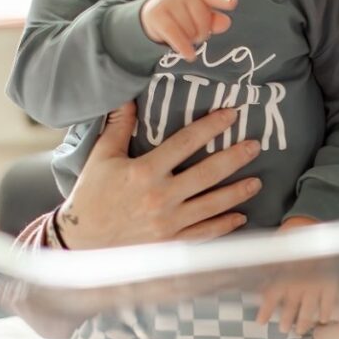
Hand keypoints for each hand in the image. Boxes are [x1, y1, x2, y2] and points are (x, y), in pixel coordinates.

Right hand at [60, 98, 263, 247]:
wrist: (82, 243)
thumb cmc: (91, 196)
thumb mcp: (101, 157)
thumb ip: (118, 127)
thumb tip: (127, 95)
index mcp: (145, 172)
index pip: (186, 142)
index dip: (211, 126)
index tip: (232, 114)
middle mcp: (161, 197)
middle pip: (207, 174)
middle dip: (234, 158)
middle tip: (255, 146)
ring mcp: (168, 223)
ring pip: (212, 205)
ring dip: (237, 192)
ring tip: (256, 182)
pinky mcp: (169, 243)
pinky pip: (203, 233)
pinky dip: (224, 226)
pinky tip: (239, 216)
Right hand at [139, 0, 236, 58]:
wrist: (153, 13)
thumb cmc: (183, 14)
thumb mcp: (200, 14)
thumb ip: (215, 19)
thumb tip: (226, 22)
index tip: (232, 3)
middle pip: (202, 21)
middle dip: (202, 33)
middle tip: (195, 34)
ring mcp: (169, 1)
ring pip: (189, 31)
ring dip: (190, 40)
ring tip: (184, 35)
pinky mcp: (157, 15)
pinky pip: (176, 36)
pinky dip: (184, 48)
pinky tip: (190, 55)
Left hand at [256, 216, 338, 335]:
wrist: (311, 226)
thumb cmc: (288, 239)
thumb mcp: (271, 251)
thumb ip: (262, 268)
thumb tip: (244, 278)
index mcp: (281, 276)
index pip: (271, 298)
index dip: (266, 311)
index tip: (260, 322)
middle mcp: (297, 283)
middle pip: (290, 308)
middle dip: (286, 320)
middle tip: (283, 329)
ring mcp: (315, 284)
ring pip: (308, 309)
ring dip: (304, 322)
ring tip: (300, 331)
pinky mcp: (329, 281)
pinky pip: (328, 301)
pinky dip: (326, 311)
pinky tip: (323, 320)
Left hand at [311, 277, 338, 338]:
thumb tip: (326, 301)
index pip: (328, 280)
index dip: (315, 292)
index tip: (310, 301)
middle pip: (319, 294)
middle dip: (309, 307)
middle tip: (309, 319)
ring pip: (316, 315)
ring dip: (314, 325)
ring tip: (321, 330)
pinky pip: (322, 336)